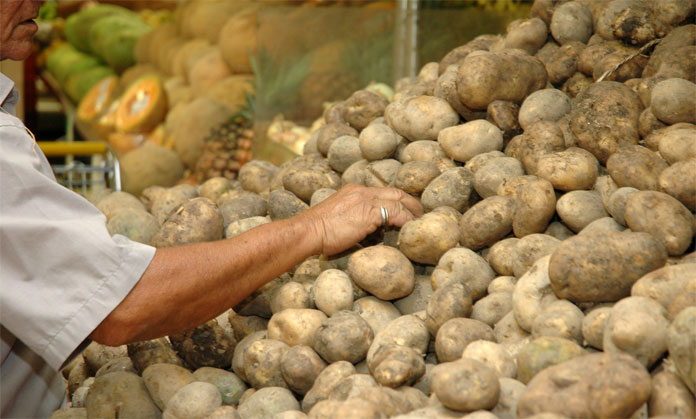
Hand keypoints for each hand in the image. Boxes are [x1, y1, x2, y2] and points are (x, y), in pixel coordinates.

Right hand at [297, 184, 423, 255]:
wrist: (307, 232)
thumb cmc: (316, 234)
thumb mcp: (336, 220)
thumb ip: (352, 221)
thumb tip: (365, 234)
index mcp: (353, 191)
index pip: (383, 192)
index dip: (397, 201)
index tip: (406, 213)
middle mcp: (361, 191)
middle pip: (396, 192)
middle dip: (411, 204)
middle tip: (420, 217)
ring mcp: (366, 199)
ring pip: (400, 200)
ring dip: (413, 213)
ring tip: (420, 226)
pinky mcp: (370, 212)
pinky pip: (398, 213)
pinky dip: (408, 221)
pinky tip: (411, 231)